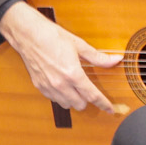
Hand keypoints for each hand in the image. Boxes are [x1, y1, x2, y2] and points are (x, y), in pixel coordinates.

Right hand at [0, 1, 121, 112]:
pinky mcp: (39, 86)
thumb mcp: (79, 45)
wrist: (28, 35)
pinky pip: (53, 99)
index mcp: (73, 74)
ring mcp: (48, 86)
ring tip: (77, 89)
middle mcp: (60, 84)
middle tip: (91, 92)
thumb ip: (98, 57)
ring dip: (74, 100)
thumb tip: (116, 60)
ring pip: (66, 104)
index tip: (110, 109)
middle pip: (79, 105)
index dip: (103, 104)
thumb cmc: (53, 37)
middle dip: (88, 101)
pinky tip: (63, 86)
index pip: (92, 96)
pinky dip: (61, 97)